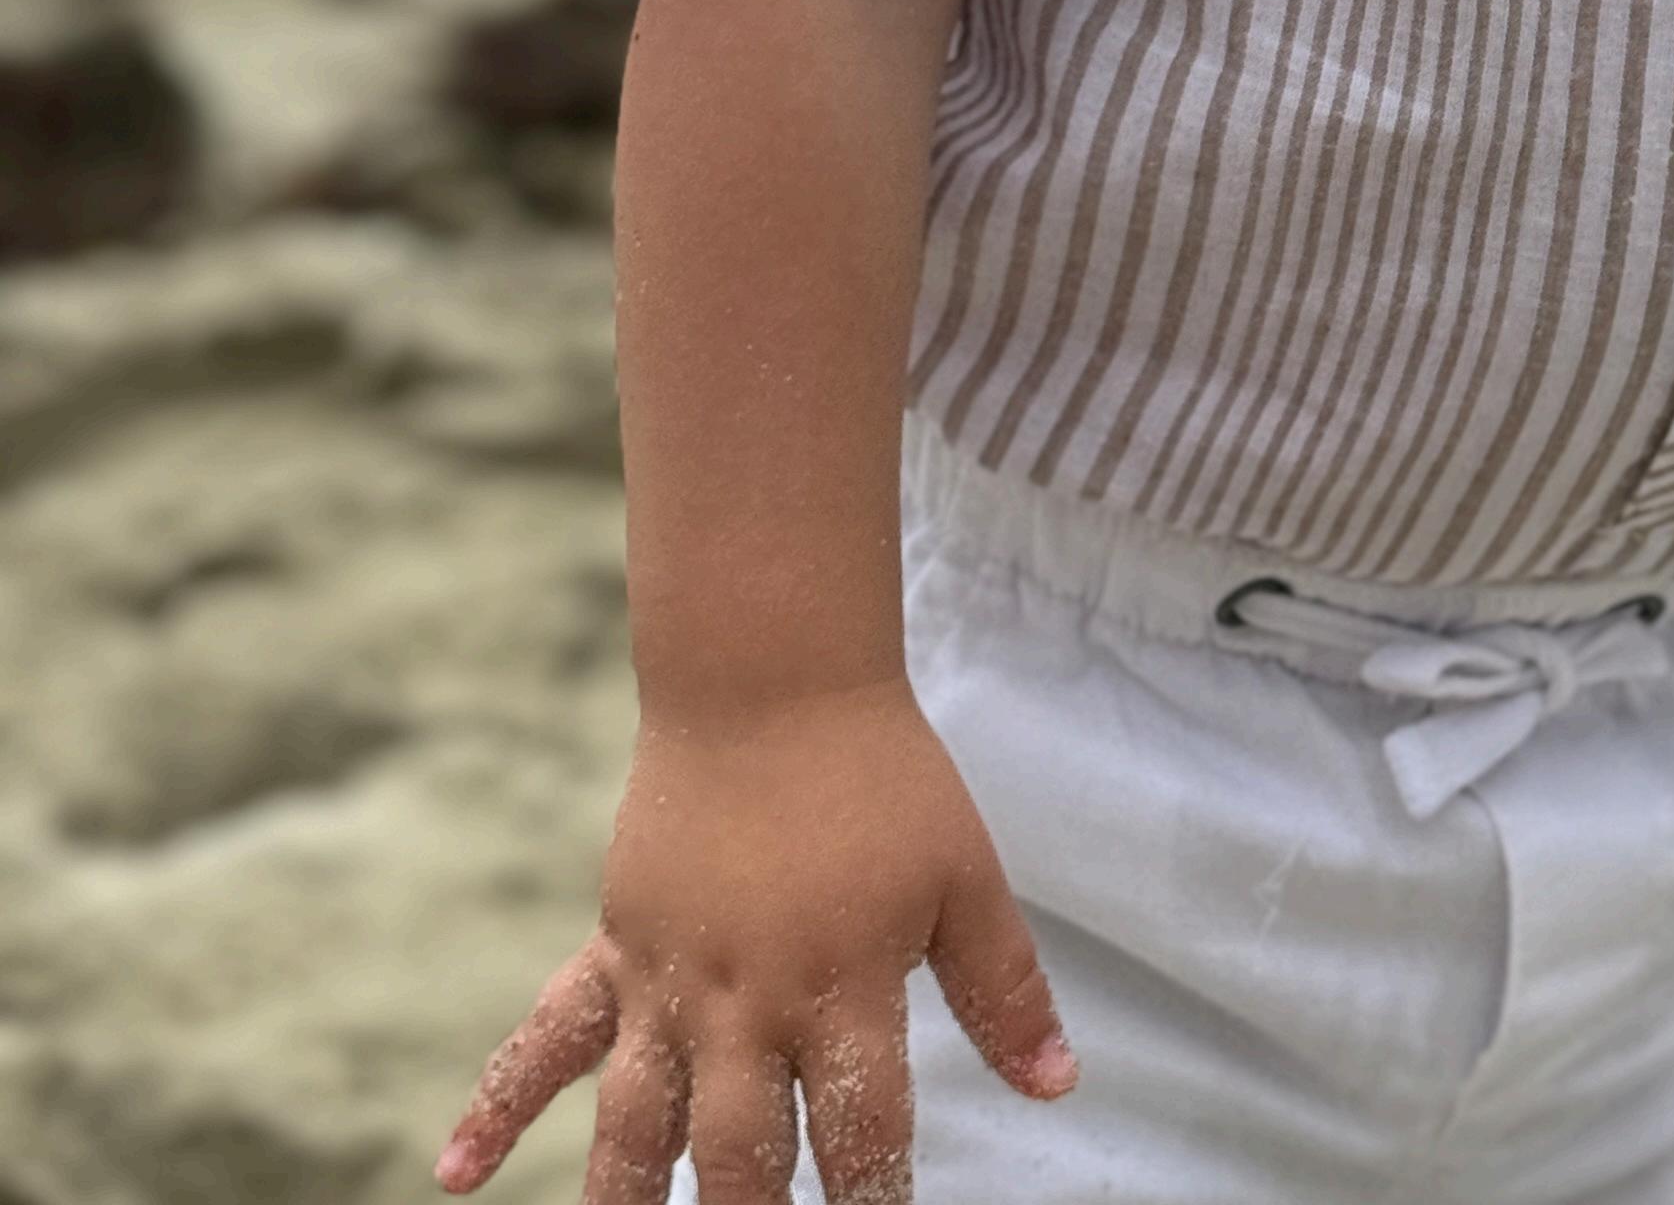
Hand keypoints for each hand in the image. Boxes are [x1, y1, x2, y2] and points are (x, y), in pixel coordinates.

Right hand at [436, 681, 1072, 1203]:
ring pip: (636, 1121)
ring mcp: (668, 981)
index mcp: (842, 985)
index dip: (876, 1200)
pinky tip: (454, 1171)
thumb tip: (1061, 1087)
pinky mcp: (615, 952)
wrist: (773, 680)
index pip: (864, 1129)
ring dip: (625, 1202)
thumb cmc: (883, 778)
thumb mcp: (966, 878)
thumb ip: (1006, 990)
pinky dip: (494, 1103)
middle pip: (740, 1152)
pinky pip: (543, 1036)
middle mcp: (748, 999)